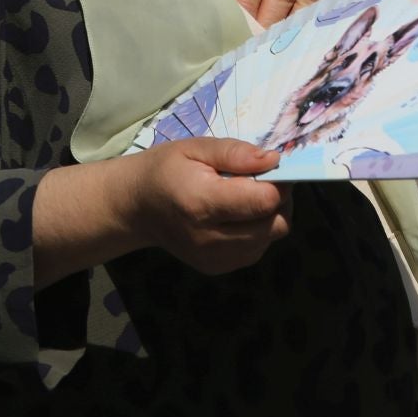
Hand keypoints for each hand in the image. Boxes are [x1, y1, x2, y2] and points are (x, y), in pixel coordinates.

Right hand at [127, 138, 292, 274]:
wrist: (137, 208)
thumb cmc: (167, 170)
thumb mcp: (195, 149)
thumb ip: (234, 153)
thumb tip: (273, 160)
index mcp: (202, 203)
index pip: (264, 201)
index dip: (278, 183)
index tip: (270, 168)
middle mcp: (210, 238)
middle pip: (274, 224)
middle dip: (280, 200)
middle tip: (264, 182)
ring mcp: (214, 258)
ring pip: (270, 239)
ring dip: (271, 217)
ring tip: (249, 198)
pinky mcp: (217, 268)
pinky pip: (257, 250)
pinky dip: (259, 232)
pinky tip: (239, 216)